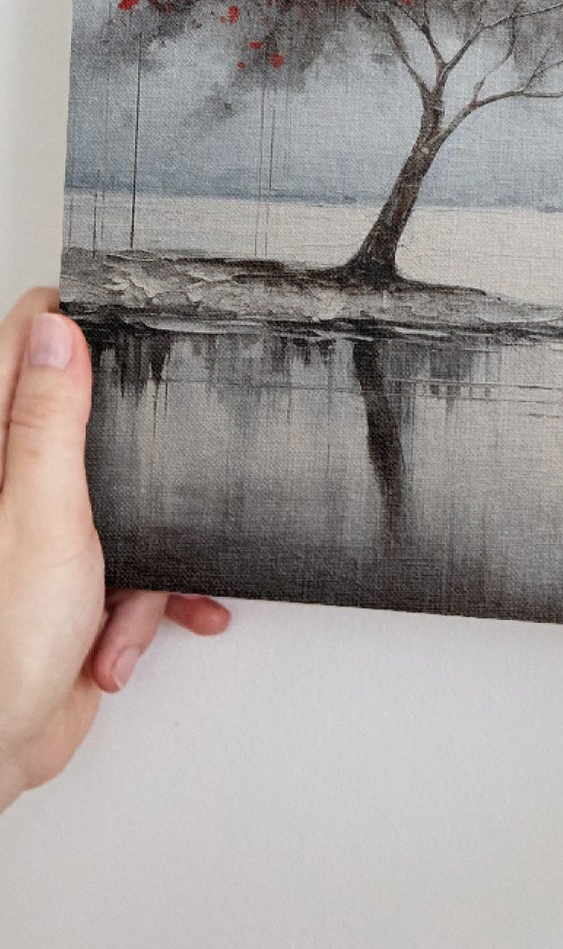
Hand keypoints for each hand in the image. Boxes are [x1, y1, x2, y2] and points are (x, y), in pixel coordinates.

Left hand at [0, 287, 229, 812]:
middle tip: (162, 450)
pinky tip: (136, 633)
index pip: (21, 347)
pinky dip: (147, 601)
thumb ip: (49, 423)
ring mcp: (41, 535)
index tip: (125, 316)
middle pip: (84, 420)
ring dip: (151, 552)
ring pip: (125, 499)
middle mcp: (10, 488)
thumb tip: (56, 331)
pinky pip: (134, 564)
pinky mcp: (71, 582)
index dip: (73, 323)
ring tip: (134, 597)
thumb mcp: (42, 516)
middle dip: (138, 452)